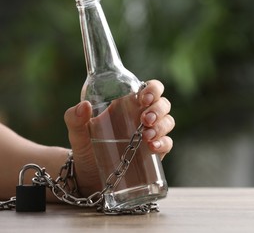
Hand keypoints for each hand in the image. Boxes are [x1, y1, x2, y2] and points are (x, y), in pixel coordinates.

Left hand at [64, 79, 173, 196]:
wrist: (89, 176)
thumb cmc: (87, 148)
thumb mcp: (77, 132)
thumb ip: (74, 118)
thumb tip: (84, 106)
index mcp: (129, 104)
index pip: (150, 89)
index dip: (152, 89)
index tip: (143, 98)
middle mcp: (143, 116)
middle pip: (163, 104)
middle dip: (158, 109)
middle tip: (145, 119)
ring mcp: (151, 134)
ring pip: (168, 121)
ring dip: (161, 126)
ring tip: (147, 136)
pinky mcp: (155, 152)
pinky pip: (168, 143)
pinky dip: (164, 143)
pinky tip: (153, 147)